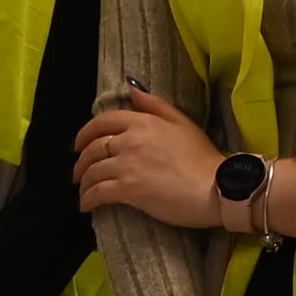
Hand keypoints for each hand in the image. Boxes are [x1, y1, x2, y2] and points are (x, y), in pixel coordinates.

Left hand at [75, 87, 239, 231]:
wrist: (217, 188)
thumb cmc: (204, 157)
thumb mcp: (183, 122)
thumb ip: (156, 105)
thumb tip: (132, 89)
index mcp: (143, 122)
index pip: (103, 122)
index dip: (85, 133)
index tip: (79, 145)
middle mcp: (130, 140)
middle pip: (92, 148)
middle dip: (80, 162)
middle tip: (78, 173)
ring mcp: (127, 165)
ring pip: (92, 171)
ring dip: (83, 183)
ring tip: (83, 192)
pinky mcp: (128, 189)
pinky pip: (98, 193)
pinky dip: (87, 200)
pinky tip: (85, 206)